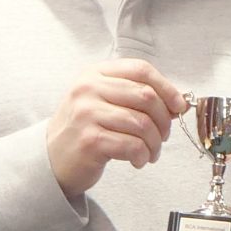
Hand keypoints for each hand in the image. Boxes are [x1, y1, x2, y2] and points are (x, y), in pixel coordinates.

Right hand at [47, 59, 187, 200]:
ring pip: (142, 124)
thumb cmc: (84, 130)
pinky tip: (137, 160)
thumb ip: (136, 98)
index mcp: (94, 74)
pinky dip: (142, 156)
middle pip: (147, 96)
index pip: (141, 70)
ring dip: (155, 143)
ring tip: (150, 153)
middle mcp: (88, 89)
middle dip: (164, 121)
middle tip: (162, 137)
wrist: (51, 159)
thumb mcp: (105, 103)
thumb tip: (178, 104)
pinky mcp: (89, 140)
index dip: (167, 87)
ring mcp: (86, 113)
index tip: (179, 106)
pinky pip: (133, 145)